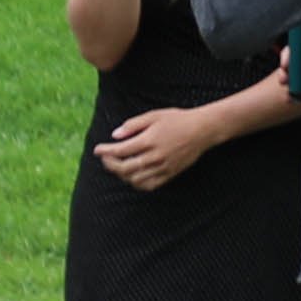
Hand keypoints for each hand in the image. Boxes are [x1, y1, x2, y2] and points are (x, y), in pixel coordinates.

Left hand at [99, 106, 215, 191]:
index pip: (121, 150)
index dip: (106, 151)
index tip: (97, 150)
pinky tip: (132, 176)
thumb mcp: (154, 116)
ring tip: (117, 166)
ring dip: (122, 175)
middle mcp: (154, 156)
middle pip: (125, 167)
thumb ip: (133, 125)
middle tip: (105, 159)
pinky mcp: (170, 174)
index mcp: (149, 140)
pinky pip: (149, 185)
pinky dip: (137, 183)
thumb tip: (115, 136)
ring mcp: (162, 167)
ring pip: (135, 179)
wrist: (202, 130)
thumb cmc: (177, 119)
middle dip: (110, 164)